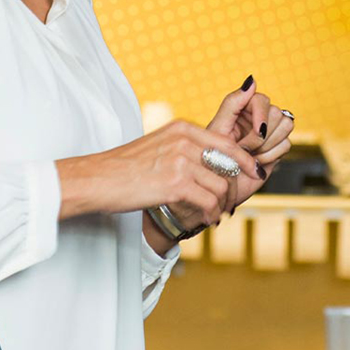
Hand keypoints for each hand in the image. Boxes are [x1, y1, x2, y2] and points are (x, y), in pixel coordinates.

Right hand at [57, 117, 261, 229]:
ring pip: (221, 186)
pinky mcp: (175, 184)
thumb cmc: (123, 167)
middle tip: (230, 204)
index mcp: (181, 128)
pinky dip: (211, 214)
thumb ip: (184, 148)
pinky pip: (209, 202)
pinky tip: (206, 221)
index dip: (245, 160)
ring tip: (215, 215)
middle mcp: (184, 141)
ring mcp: (180, 161)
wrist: (97, 179)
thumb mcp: (157, 146)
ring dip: (222, 205)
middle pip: (229, 165)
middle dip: (234, 188)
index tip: (253, 174)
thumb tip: (212, 162)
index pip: (227, 142)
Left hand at [209, 79, 295, 213]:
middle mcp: (258, 117)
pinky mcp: (277, 148)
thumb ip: (233, 103)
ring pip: (286, 126)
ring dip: (266, 145)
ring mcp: (269, 133)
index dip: (260, 115)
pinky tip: (256, 163)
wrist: (219, 187)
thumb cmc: (212, 157)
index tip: (254, 132)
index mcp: (242, 109)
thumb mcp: (218, 128)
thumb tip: (252, 80)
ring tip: (249, 155)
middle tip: (242, 149)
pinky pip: (286, 145)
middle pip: (277, 113)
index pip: (263, 99)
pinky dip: (270, 156)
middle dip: (260, 136)